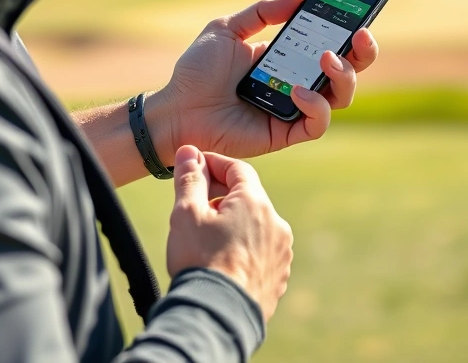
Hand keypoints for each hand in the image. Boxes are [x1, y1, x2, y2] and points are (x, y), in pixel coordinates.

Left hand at [152, 0, 378, 159]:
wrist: (176, 109)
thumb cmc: (197, 71)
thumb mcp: (228, 28)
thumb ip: (263, 12)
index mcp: (287, 57)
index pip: (331, 43)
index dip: (351, 30)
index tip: (360, 13)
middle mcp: (298, 82)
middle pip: (348, 70)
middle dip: (363, 53)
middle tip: (361, 35)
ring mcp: (294, 109)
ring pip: (340, 96)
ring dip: (343, 76)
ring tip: (327, 59)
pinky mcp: (286, 132)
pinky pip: (317, 123)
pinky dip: (317, 106)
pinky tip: (299, 91)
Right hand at [167, 146, 292, 321]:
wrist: (217, 315)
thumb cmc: (200, 260)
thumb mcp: (186, 214)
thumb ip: (189, 178)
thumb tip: (189, 151)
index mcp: (256, 203)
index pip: (237, 169)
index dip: (213, 164)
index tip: (195, 167)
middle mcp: (276, 224)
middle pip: (248, 197)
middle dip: (221, 195)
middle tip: (195, 203)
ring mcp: (281, 253)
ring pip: (256, 226)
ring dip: (234, 224)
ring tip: (206, 237)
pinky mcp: (279, 277)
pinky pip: (261, 252)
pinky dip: (243, 249)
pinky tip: (222, 261)